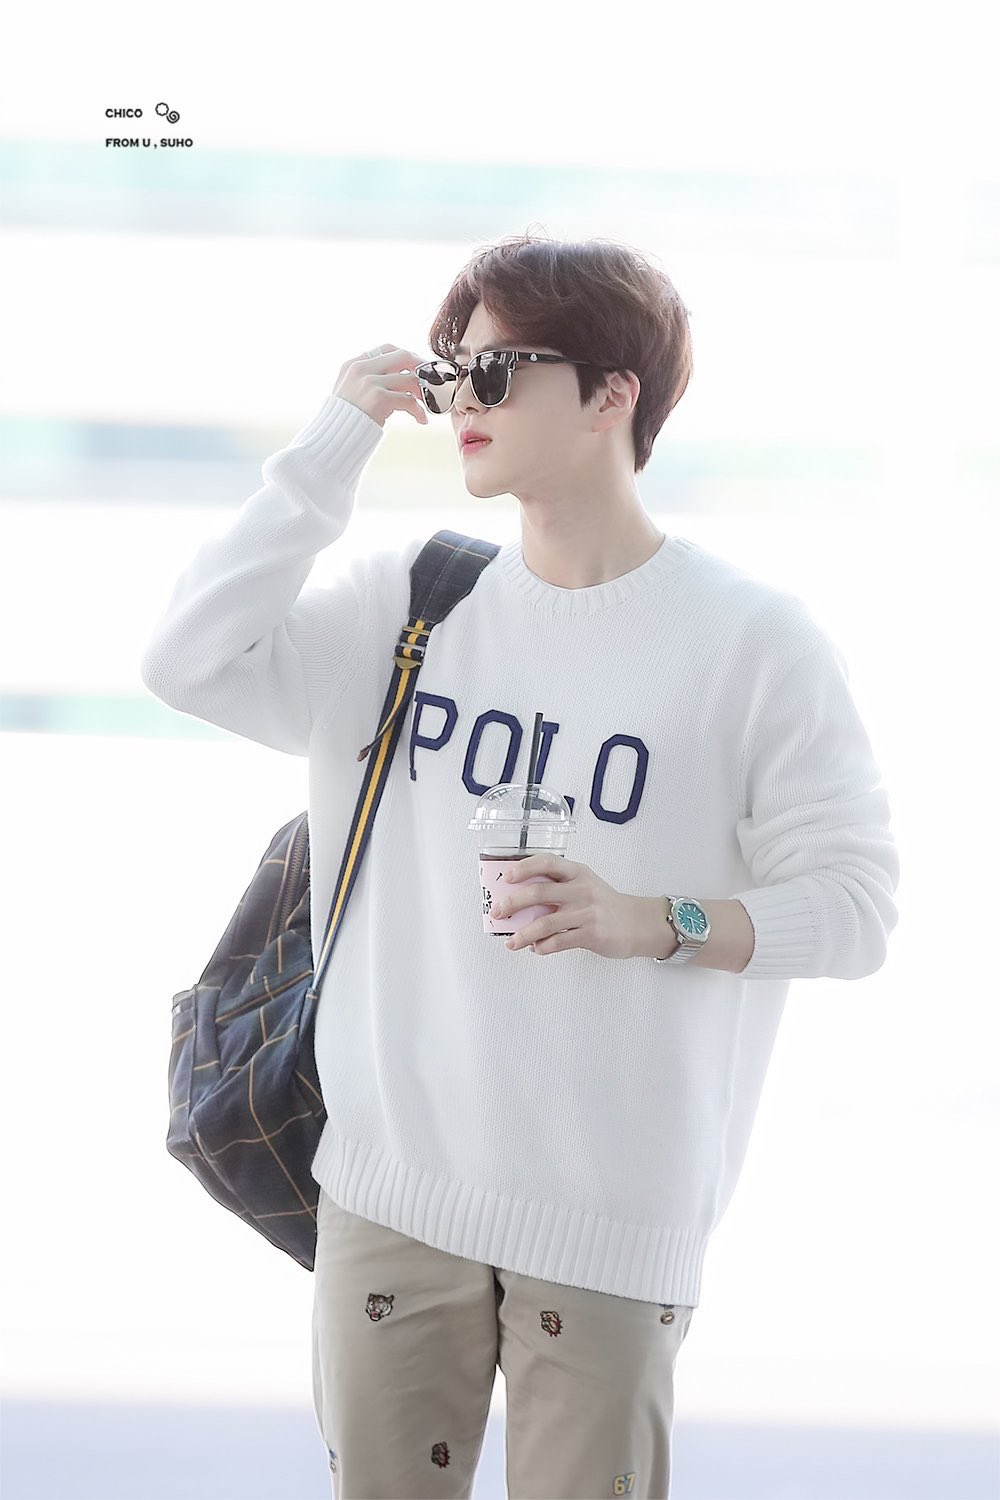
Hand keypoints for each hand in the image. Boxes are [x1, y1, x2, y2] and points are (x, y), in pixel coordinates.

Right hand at [332, 345, 429, 425]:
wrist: (333, 438)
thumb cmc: (344, 421)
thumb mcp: (349, 391)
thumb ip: (366, 380)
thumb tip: (395, 377)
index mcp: (354, 364)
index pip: (387, 349)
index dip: (406, 357)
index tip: (417, 369)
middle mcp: (361, 369)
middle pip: (402, 356)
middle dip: (421, 368)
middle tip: (430, 382)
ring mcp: (370, 382)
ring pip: (410, 378)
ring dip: (423, 392)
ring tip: (428, 404)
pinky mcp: (378, 398)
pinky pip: (408, 400)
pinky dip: (419, 411)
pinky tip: (421, 420)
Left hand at [492, 854, 642, 959]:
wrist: (637, 923)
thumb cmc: (605, 904)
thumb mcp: (584, 884)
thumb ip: (558, 887)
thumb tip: (520, 900)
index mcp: (577, 872)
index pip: (547, 862)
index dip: (524, 868)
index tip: (507, 877)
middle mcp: (581, 889)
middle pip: (539, 892)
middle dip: (512, 903)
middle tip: (498, 912)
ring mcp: (586, 912)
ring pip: (545, 922)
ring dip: (523, 934)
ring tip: (511, 942)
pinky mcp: (591, 934)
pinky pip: (558, 942)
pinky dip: (542, 947)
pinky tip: (536, 949)